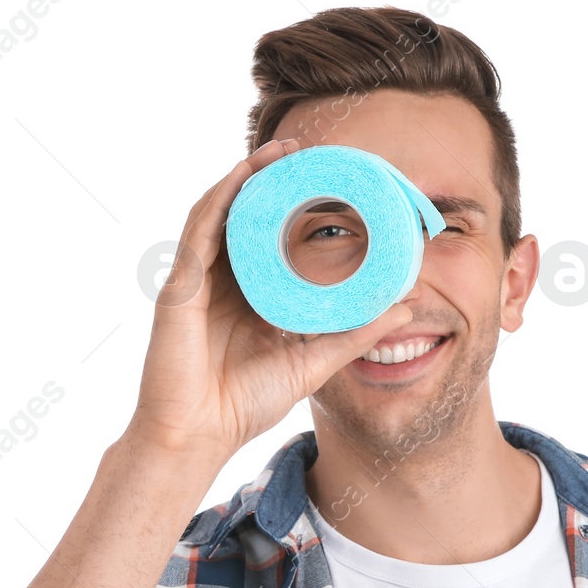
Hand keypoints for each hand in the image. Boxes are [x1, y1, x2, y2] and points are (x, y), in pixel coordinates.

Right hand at [128, 137, 415, 461]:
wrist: (196, 436)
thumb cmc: (243, 404)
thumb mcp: (313, 362)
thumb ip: (355, 334)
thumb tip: (406, 309)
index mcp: (248, 293)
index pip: (271, 236)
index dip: (295, 204)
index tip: (331, 182)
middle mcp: (221, 278)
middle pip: (245, 213)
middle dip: (273, 178)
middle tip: (310, 152)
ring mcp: (198, 278)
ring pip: (221, 209)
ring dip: (249, 174)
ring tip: (283, 152)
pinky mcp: (181, 284)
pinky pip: (200, 226)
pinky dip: (223, 195)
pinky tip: (247, 174)